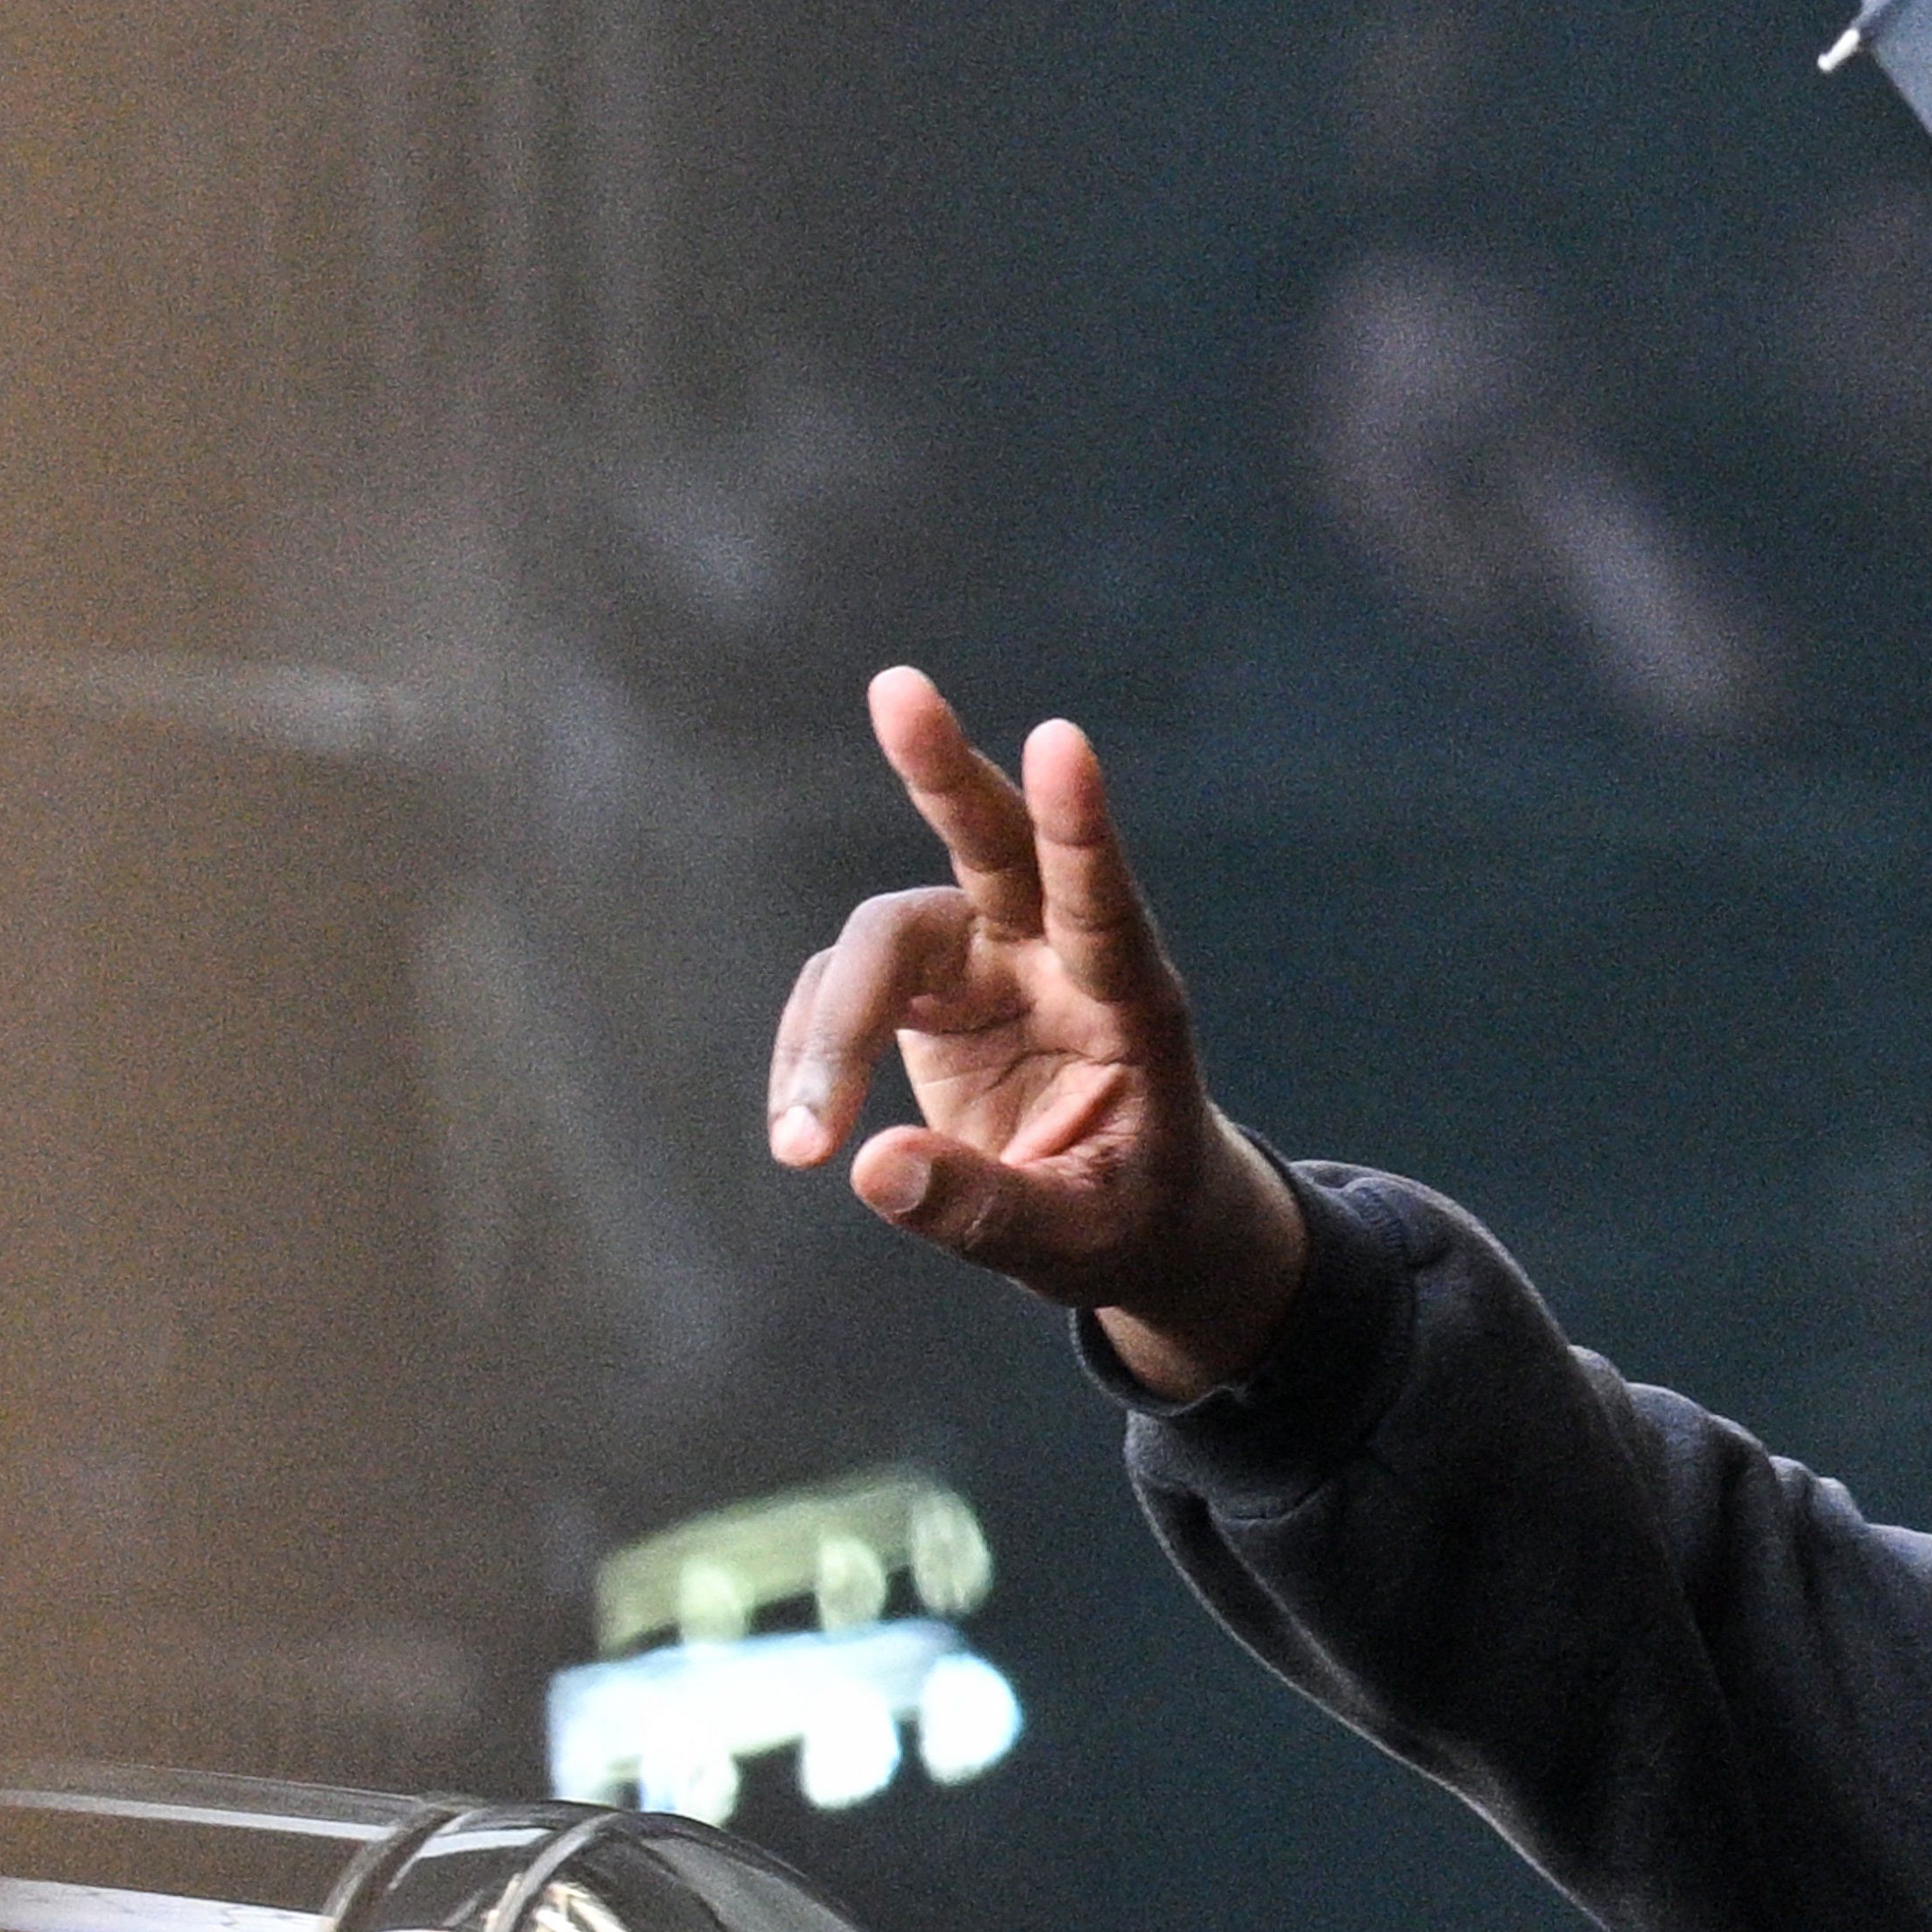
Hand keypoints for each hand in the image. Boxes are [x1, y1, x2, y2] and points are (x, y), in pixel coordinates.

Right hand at [765, 669, 1306, 1389]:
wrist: (1131, 1215)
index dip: (1080, 828)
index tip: (1062, 741)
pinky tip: (806, 1133)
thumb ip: (988, 1210)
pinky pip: (840, 993)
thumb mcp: (1079, 1242)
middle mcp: (1053, 954)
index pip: (1105, 905)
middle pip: (993, 842)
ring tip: (800, 1146)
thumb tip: (874, 1169)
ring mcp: (983, 956)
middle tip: (898, 689)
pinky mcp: (924, 982)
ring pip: (883, 937)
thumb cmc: (1130, 1220)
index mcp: (1130, 1003)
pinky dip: (811, 1059)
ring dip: (830, 1034)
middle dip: (942, 768)